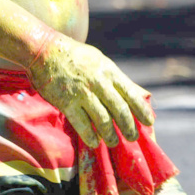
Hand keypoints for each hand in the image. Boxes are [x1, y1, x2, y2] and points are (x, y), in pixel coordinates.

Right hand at [27, 34, 154, 148]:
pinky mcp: (67, 103)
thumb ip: (119, 79)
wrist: (45, 51)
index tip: (149, 122)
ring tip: (113, 142)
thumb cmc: (76, 57)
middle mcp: (99, 83)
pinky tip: (94, 143)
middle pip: (119, 110)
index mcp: (109, 72)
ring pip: (102, 120)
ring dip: (110, 134)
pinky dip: (90, 136)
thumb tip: (141, 93)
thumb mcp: (101, 62)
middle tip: (132, 138)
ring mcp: (83, 93)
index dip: (141, 110)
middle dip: (128, 126)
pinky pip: (82, 124)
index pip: (131, 94)